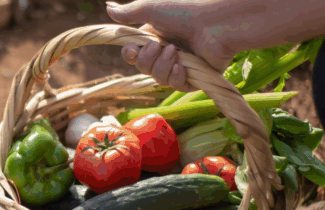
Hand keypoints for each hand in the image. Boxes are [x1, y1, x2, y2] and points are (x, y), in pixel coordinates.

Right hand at [106, 0, 238, 91]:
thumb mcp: (152, 9)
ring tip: (176, 52)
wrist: (217, 23)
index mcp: (154, 37)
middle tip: (159, 47)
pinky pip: (176, 86)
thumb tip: (107, 6)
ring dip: (163, 67)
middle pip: (143, 68)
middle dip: (147, 60)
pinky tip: (182, 68)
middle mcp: (166, 52)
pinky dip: (176, 78)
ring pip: (158, 78)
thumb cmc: (186, 11)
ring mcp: (180, 65)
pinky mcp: (195, 77)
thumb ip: (129, 12)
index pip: (133, 54)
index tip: (132, 51)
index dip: (130, 55)